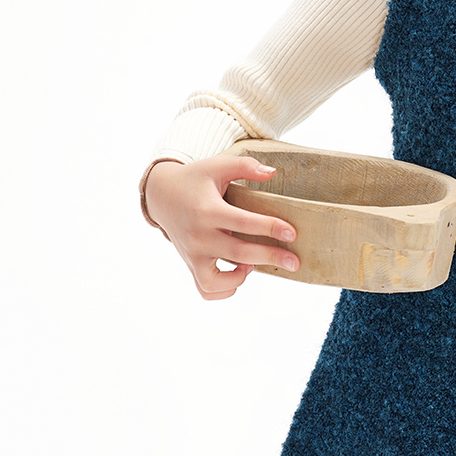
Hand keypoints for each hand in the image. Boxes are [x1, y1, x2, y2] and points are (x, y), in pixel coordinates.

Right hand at [144, 154, 299, 300]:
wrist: (161, 195)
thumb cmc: (195, 180)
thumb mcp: (217, 165)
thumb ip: (245, 166)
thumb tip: (273, 172)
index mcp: (208, 210)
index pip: (244, 222)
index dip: (271, 228)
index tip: (292, 233)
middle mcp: (198, 235)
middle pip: (239, 253)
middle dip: (270, 257)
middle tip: (294, 261)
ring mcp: (192, 253)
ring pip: (215, 280)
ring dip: (240, 278)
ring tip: (254, 266)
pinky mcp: (190, 264)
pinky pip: (206, 289)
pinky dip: (224, 290)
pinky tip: (239, 273)